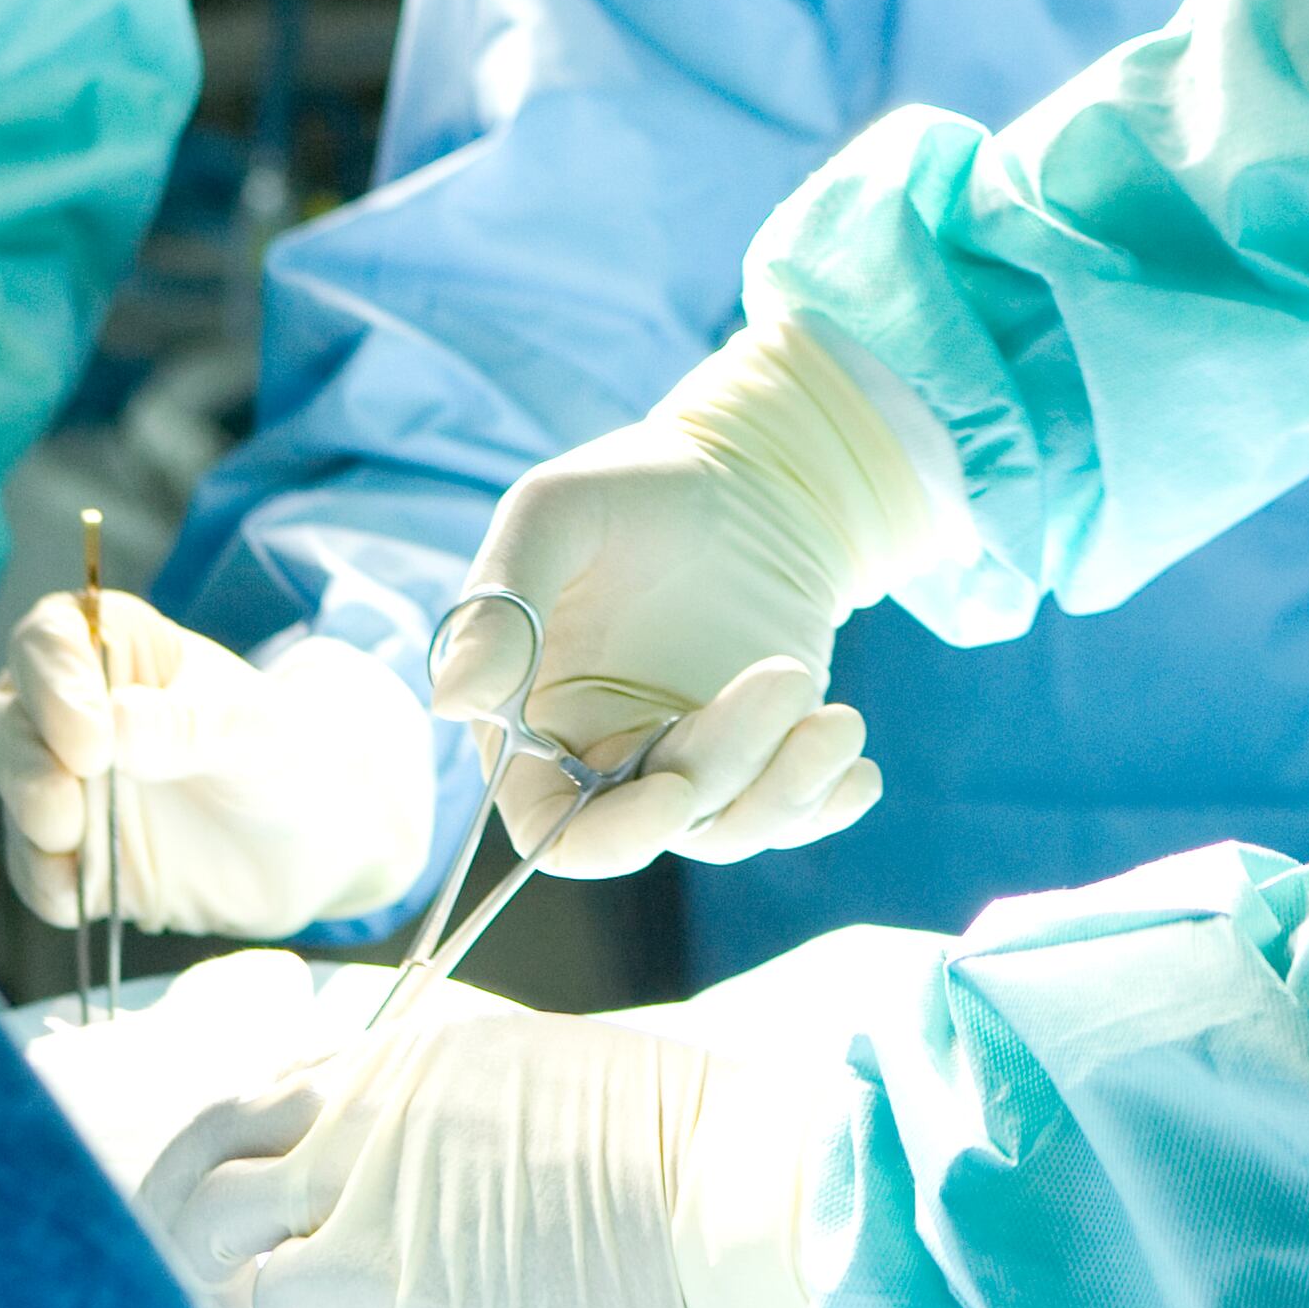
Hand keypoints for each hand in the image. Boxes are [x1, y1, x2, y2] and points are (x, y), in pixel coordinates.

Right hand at [0, 595, 435, 938]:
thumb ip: (189, 726)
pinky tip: (75, 896)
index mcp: (121, 649)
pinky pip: (35, 869)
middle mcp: (80, 710)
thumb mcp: (258, 730)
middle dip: (28, 759)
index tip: (89, 736)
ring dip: (29, 817)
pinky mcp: (76, 857)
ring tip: (69, 841)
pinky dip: (46, 882)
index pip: (51, 638)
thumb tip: (114, 724)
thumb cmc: (290, 753)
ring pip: (14, 789)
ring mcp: (72, 785)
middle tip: (66, 803)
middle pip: (12, 715)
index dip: (53, 679)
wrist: (318, 841)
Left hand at [138, 987, 838, 1307]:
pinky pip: (275, 1302)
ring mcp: (364, 1177)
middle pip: (213, 1139)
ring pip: (212, 1219)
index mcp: (409, 1052)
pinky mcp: (382, 1267)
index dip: (237, 1153)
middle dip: (179, 1203)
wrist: (721, 1189)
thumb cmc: (669, 1150)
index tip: (241, 1203)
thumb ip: (449, 1114)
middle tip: (191, 1267)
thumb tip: (412, 1172)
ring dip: (207, 1271)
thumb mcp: (541, 1084)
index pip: (270, 1090)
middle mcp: (367, 1097)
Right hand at [453, 319, 939, 875]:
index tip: (676, 792)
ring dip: (788, 786)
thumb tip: (449, 703)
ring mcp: (687, 759)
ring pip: (728, 826)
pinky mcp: (759, 754)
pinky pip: (788, 814)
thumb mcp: (554, 514)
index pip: (547, 827)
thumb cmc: (634, 486)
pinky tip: (859, 770)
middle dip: (727, 766)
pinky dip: (826, 805)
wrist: (748, 469)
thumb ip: (501, 605)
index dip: (606, 838)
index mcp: (532, 718)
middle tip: (786, 676)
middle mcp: (603, 756)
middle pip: (656, 824)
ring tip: (839, 716)